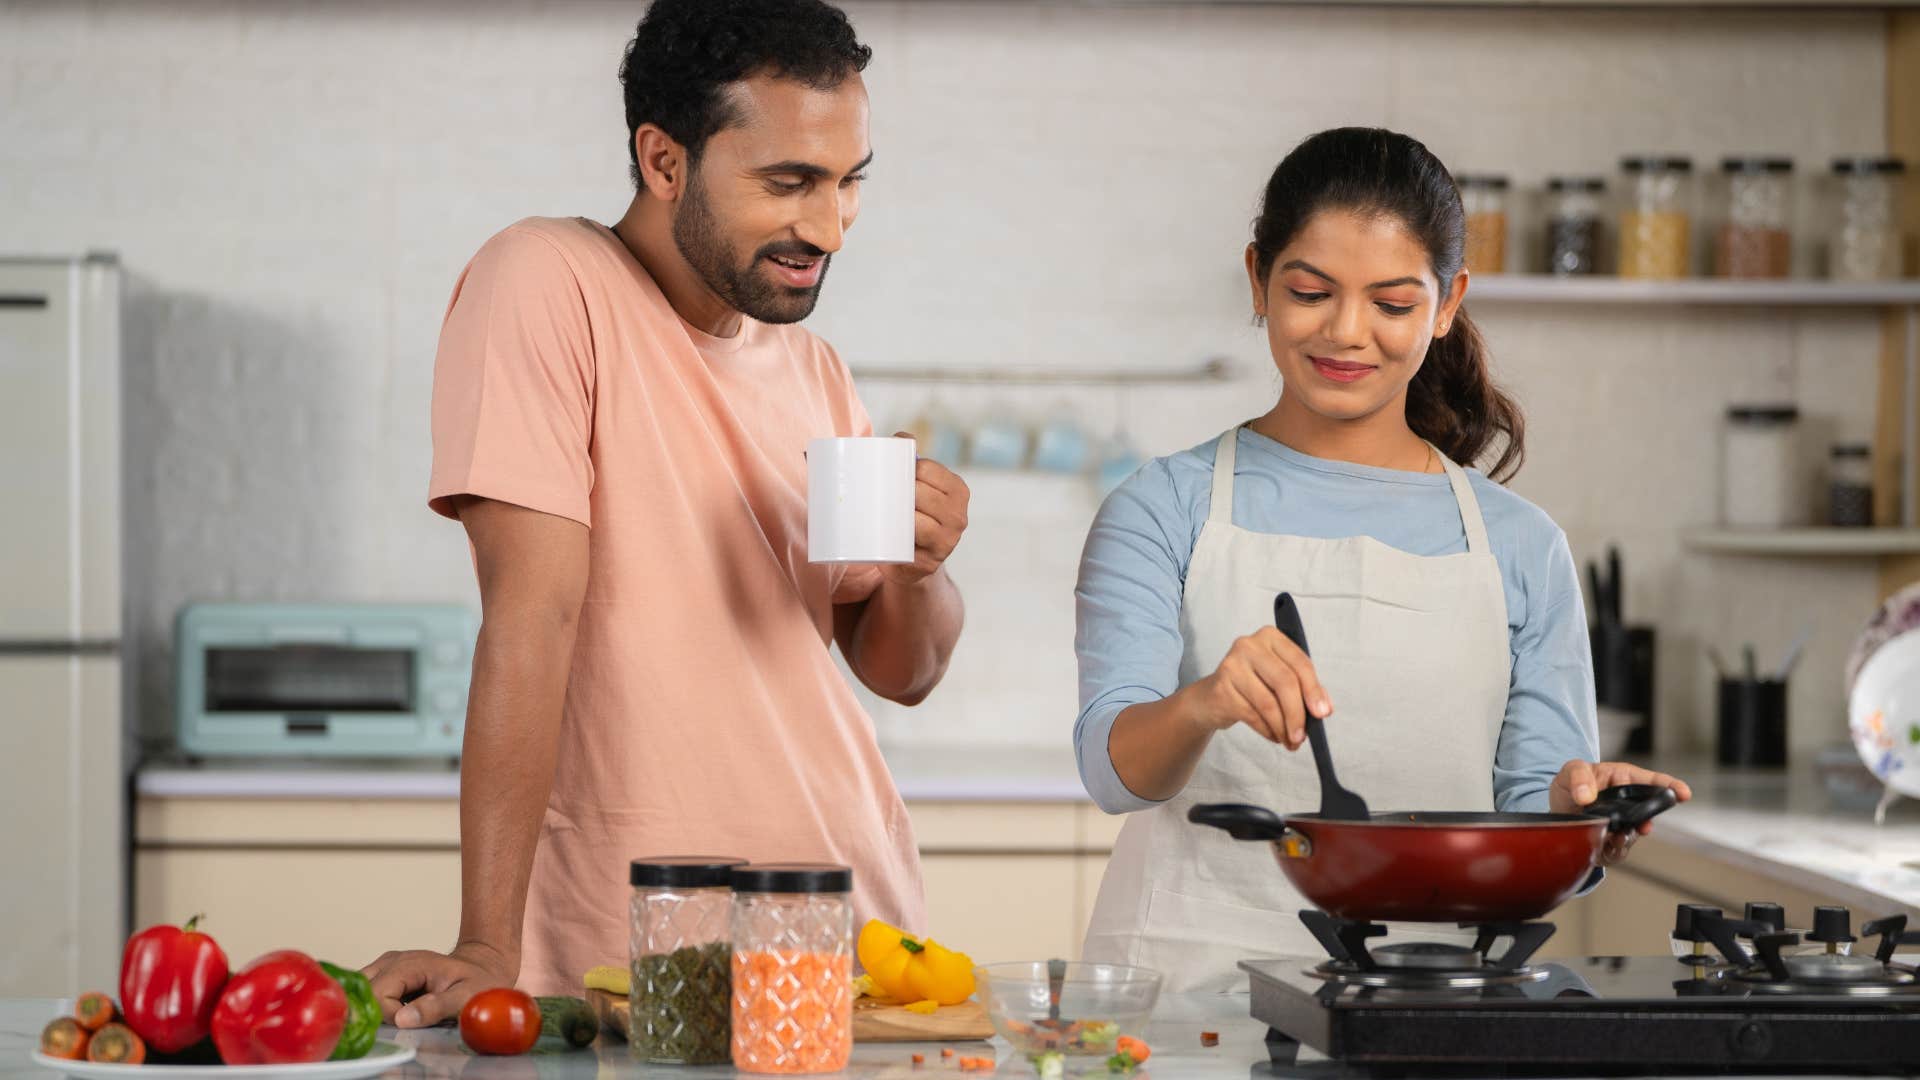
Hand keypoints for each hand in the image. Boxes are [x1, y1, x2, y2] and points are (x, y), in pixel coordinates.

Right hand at [362, 940, 515, 1028]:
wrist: (483, 968)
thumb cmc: (477, 982)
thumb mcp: (465, 996)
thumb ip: (436, 1007)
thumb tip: (402, 1019)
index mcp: (411, 964)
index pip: (378, 995)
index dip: (389, 1015)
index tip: (410, 1022)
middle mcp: (393, 961)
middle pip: (364, 992)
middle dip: (377, 1013)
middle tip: (402, 1021)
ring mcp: (387, 965)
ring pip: (360, 989)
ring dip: (372, 1007)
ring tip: (397, 1016)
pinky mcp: (385, 973)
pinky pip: (366, 990)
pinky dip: (373, 1004)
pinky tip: (393, 1010)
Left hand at [881, 433, 968, 586]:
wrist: (912, 562)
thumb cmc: (912, 515)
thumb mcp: (919, 488)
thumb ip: (911, 462)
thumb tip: (901, 437)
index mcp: (958, 490)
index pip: (927, 469)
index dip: (905, 469)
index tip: (888, 471)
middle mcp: (959, 515)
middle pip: (919, 493)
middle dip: (897, 491)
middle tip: (877, 491)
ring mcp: (947, 541)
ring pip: (915, 520)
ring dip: (894, 515)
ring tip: (879, 511)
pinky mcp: (930, 562)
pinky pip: (908, 546)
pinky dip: (895, 539)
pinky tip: (887, 534)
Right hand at [1177, 626, 1330, 748]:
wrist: (1211, 698)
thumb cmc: (1253, 685)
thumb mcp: (1279, 679)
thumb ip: (1304, 688)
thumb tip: (1324, 708)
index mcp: (1270, 636)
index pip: (1299, 663)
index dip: (1314, 690)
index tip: (1323, 713)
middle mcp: (1249, 646)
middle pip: (1285, 682)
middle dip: (1297, 714)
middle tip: (1303, 736)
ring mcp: (1232, 665)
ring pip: (1268, 703)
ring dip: (1283, 728)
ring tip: (1290, 741)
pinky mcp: (1221, 688)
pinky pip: (1253, 715)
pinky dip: (1268, 730)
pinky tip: (1274, 736)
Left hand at [1549, 759, 1692, 864]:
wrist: (1557, 813)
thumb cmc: (1570, 787)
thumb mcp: (1570, 771)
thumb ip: (1578, 776)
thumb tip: (1586, 796)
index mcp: (1623, 780)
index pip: (1652, 782)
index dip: (1671, 786)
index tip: (1683, 793)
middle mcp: (1628, 804)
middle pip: (1648, 811)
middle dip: (1648, 819)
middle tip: (1644, 825)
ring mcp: (1623, 825)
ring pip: (1634, 834)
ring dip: (1628, 836)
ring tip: (1618, 836)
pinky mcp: (1613, 844)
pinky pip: (1620, 850)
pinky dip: (1615, 849)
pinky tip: (1608, 844)